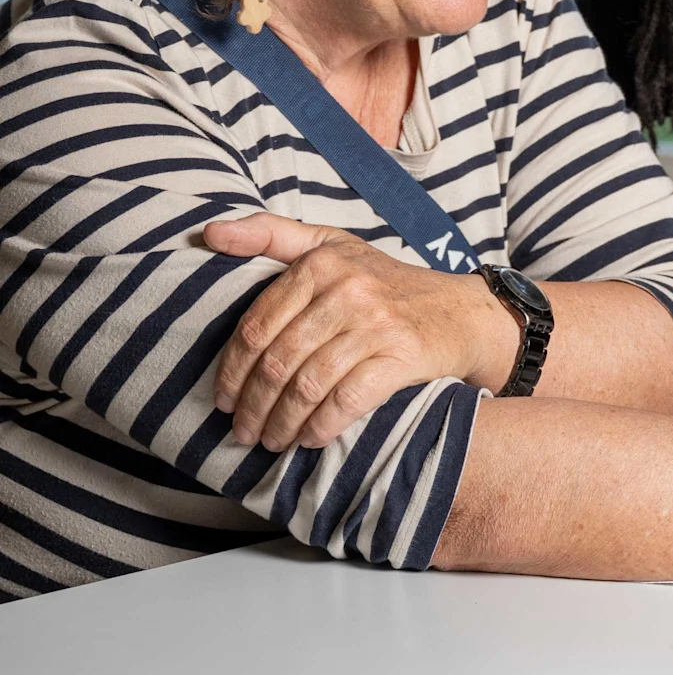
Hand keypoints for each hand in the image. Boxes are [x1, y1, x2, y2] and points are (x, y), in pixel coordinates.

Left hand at [203, 213, 508, 450]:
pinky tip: (309, 439)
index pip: (257, 325)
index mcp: (321, 262)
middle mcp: (348, 289)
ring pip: (307, 384)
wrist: (461, 312)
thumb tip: (209, 233)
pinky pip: (346, 400)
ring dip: (282, 422)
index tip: (223, 398)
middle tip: (243, 431)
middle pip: (279, 360)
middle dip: (253, 405)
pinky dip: (321, 426)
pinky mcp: (402, 356)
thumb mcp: (333, 246)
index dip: (232, 370)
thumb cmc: (386, 282)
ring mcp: (377, 323)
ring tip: (271, 441)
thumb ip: (272, 235)